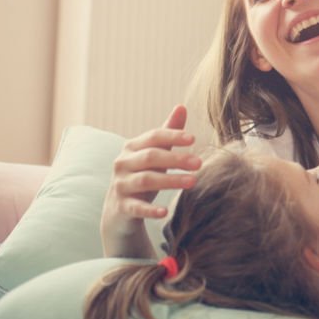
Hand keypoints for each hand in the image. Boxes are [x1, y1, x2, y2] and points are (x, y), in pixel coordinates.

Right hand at [102, 105, 200, 238]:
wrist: (120, 210)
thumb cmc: (143, 175)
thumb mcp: (155, 153)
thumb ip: (168, 132)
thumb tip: (182, 106)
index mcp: (132, 147)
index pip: (154, 136)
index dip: (173, 136)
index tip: (193, 139)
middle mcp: (123, 163)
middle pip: (151, 157)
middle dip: (176, 159)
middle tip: (199, 163)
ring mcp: (120, 185)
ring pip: (146, 180)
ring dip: (170, 181)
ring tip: (192, 181)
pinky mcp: (121, 206)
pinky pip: (136, 207)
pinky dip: (150, 209)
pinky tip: (165, 212)